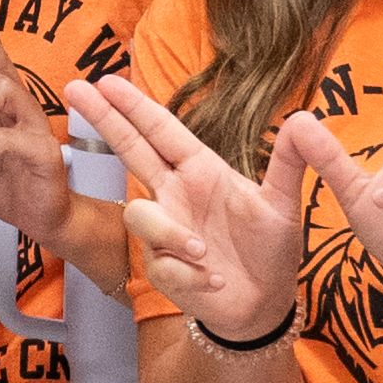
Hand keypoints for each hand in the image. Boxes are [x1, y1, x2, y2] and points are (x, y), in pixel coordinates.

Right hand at [64, 72, 317, 349]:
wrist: (266, 303)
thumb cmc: (270, 248)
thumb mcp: (283, 203)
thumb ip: (289, 162)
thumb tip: (306, 118)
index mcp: (201, 171)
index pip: (161, 130)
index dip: (134, 105)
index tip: (106, 79)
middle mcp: (176, 195)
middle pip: (130, 150)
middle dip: (104, 120)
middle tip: (75, 87)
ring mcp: (164, 231)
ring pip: (141, 215)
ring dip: (171, 234)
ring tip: (205, 252)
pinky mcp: (163, 269)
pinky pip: (163, 265)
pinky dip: (192, 275)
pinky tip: (215, 282)